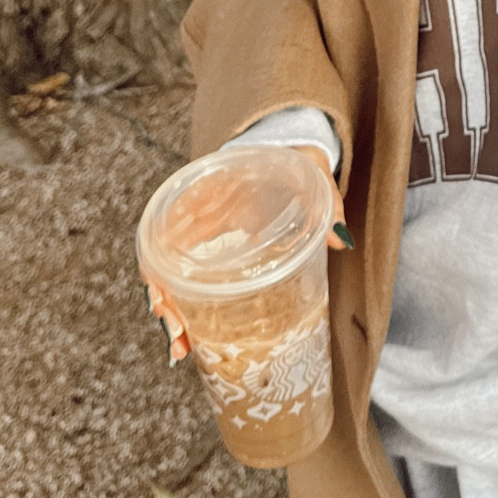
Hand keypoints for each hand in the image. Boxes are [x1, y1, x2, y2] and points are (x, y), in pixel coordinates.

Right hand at [145, 144, 349, 362]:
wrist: (289, 150)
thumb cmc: (293, 161)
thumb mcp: (311, 175)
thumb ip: (326, 202)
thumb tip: (340, 240)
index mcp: (211, 191)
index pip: (166, 231)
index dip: (157, 270)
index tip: (162, 301)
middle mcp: (197, 214)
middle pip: (161, 263)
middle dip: (164, 305)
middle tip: (179, 341)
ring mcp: (205, 234)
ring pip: (173, 277)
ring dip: (174, 314)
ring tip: (182, 347)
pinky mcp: (216, 250)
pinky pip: (192, 280)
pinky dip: (189, 307)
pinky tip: (193, 335)